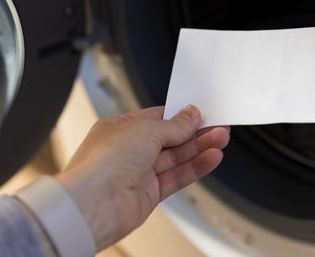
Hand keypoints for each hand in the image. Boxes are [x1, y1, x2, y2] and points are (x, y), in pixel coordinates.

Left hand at [55, 105, 229, 250]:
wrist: (93, 203)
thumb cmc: (103, 162)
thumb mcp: (144, 130)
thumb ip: (172, 126)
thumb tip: (189, 116)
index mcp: (118, 128)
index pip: (155, 118)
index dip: (178, 115)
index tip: (200, 112)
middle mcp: (127, 150)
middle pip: (168, 139)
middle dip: (195, 132)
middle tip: (218, 126)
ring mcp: (137, 173)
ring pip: (175, 158)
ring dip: (199, 148)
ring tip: (221, 139)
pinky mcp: (148, 194)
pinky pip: (176, 177)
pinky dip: (195, 168)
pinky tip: (211, 158)